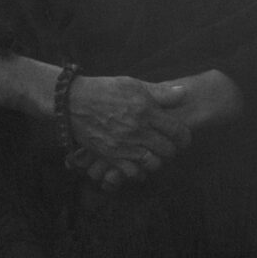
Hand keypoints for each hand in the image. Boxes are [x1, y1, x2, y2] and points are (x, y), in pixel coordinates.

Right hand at [63, 75, 189, 187]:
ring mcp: (124, 145)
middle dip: (171, 149)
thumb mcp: (133, 84)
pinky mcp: (110, 156)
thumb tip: (184, 93)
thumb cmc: (103, 90)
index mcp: (146, 111)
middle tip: (167, 147)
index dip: (185, 138)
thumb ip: (160, 92)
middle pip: (168, 149)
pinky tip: (136, 164)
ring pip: (154, 163)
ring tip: (152, 155)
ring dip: (156, 161)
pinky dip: (138, 171)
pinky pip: (133, 172)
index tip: (182, 139)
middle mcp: (137, 130)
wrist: (72, 102)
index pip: (178, 131)